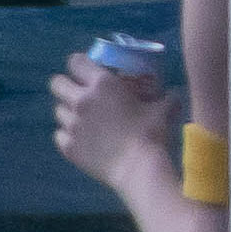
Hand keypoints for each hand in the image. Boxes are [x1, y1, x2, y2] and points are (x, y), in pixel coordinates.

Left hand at [50, 58, 174, 193]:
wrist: (139, 169)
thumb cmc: (152, 134)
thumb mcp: (164, 110)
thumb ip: (167, 98)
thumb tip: (173, 94)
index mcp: (102, 85)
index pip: (75, 62)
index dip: (79, 64)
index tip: (86, 69)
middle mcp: (81, 100)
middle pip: (57, 83)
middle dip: (66, 85)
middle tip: (79, 93)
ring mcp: (71, 124)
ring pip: (58, 110)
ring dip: (69, 112)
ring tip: (84, 120)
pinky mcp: (67, 146)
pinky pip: (60, 135)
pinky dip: (68, 136)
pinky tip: (83, 140)